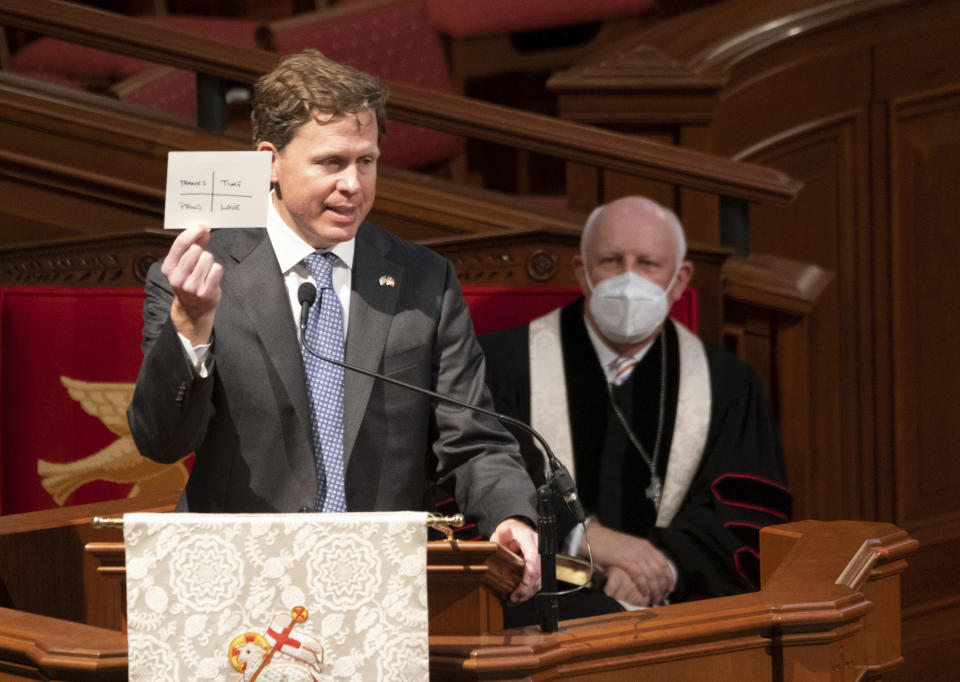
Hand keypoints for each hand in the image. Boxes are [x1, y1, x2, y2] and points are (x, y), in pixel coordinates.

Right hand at [162, 225, 222, 344]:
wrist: (194, 308)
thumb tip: (204, 229)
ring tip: (205, 272)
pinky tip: (211, 277)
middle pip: (196, 250)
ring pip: (207, 258)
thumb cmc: (190, 280)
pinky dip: (217, 270)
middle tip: (201, 262)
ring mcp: (191, 286)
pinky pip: (217, 269)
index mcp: (168, 268)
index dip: (193, 232)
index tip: (203, 226)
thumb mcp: (184, 263)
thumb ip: (194, 244)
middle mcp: (177, 277)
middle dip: (202, 252)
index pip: (180, 244)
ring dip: (210, 262)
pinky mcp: (205, 292)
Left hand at [490, 518, 540, 602]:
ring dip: (526, 594)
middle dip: (526, 590)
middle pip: (538, 573)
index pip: (534, 558)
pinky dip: (528, 592)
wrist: (516, 533)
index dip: (529, 576)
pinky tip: (517, 597)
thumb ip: (502, 533)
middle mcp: (539, 550)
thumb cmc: (509, 534)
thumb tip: (504, 531)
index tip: (521, 588)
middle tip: (512, 599)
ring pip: (539, 581)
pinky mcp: (539, 568)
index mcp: (530, 539)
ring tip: (512, 600)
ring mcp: (540, 560)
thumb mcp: (502, 532)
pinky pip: (536, 582)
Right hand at [586, 520, 674, 605]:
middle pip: (660, 570)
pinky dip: (644, 586)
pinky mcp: (626, 560)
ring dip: (655, 589)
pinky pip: (640, 576)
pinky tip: (645, 593)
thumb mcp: (628, 547)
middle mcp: (643, 549)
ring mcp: (635, 554)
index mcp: (645, 545)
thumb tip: (645, 570)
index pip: (663, 562)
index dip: (669, 576)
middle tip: (661, 598)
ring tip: (654, 599)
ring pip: (652, 575)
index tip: (670, 587)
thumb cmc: (608, 543)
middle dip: (663, 586)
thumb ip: (638, 556)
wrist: (593, 537)